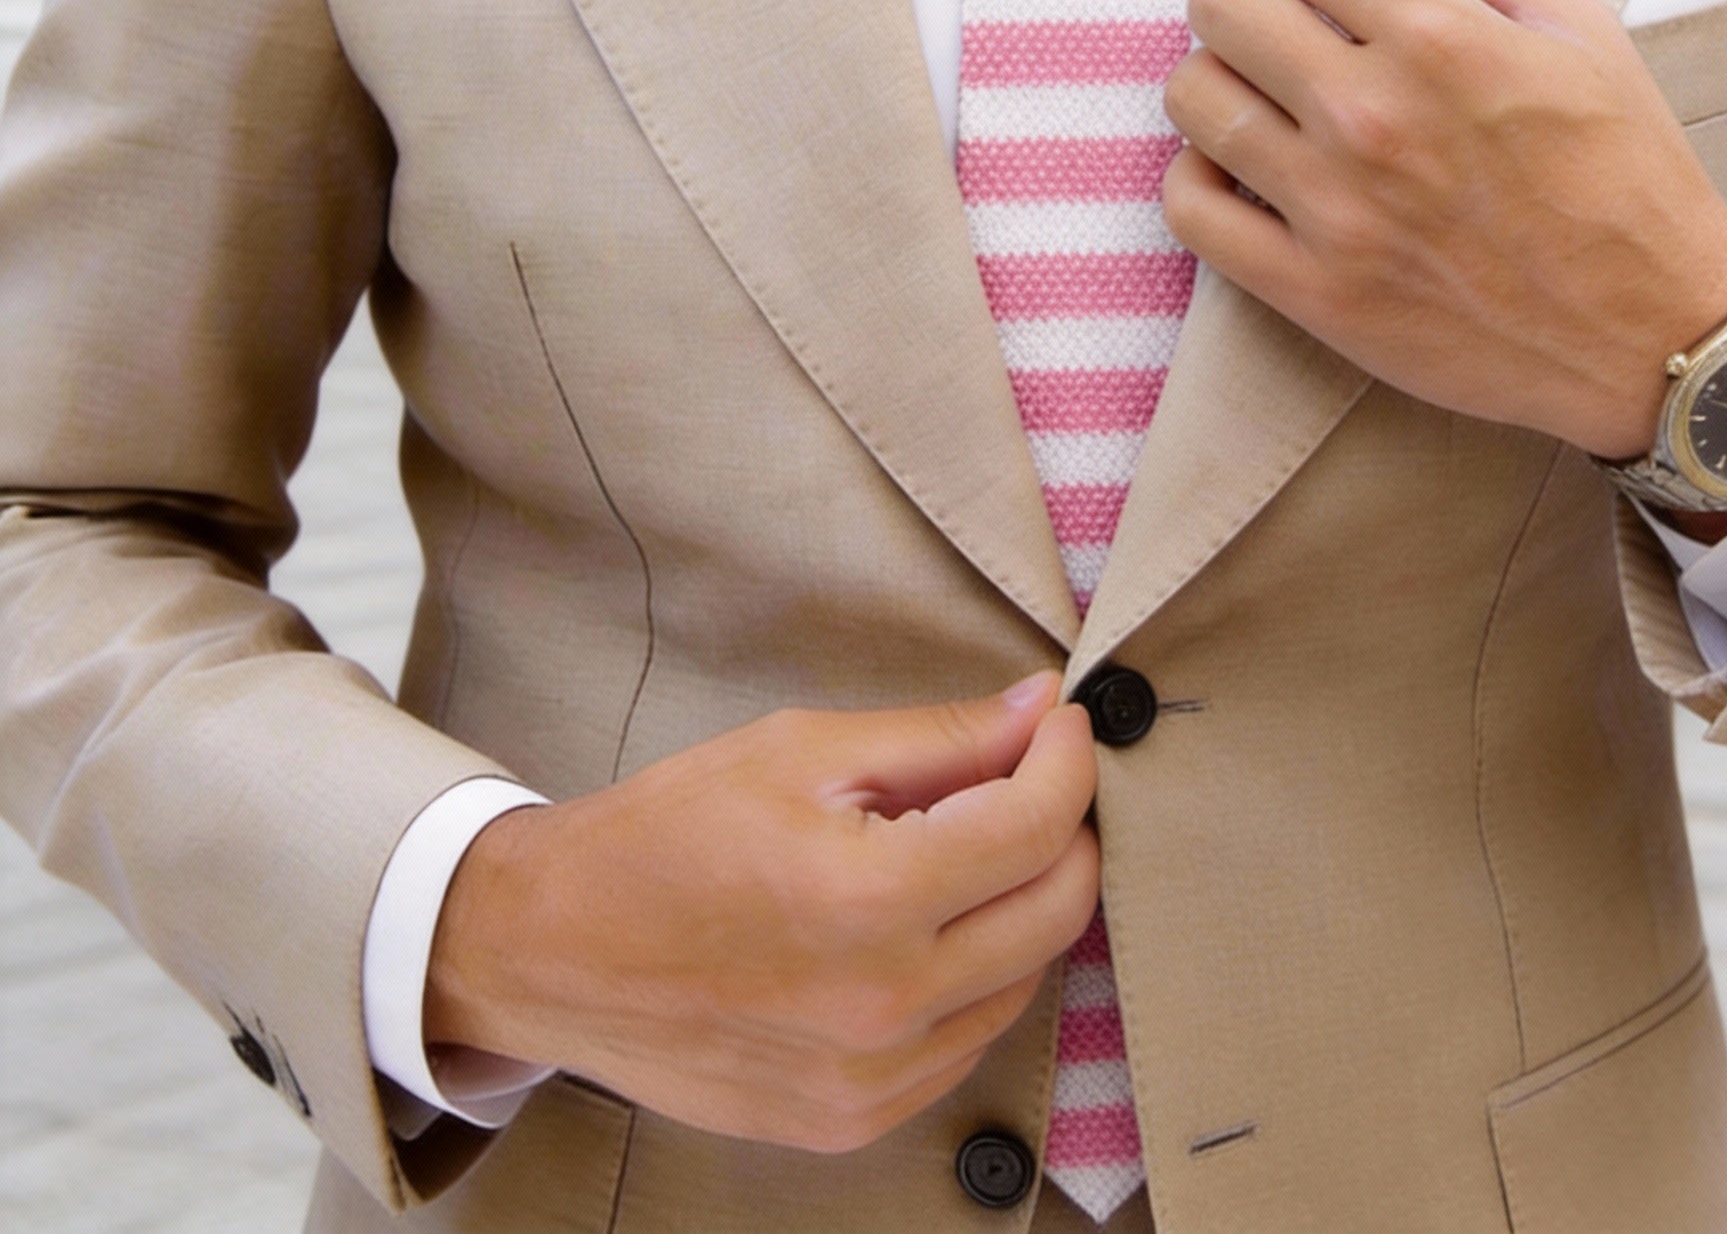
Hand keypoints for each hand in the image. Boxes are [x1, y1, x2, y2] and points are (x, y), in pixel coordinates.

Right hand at [423, 672, 1098, 1152]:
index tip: (1061, 726)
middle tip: (1034, 777)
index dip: (1068, 759)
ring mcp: (872, 1081)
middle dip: (1066, 829)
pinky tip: (929, 927)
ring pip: (1026, 981)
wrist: (555, 950)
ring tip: (970, 848)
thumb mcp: (802, 751)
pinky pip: (967, 1043)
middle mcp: (884, 1005)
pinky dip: (976, 976)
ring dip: (1025, 904)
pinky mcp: (853, 1122)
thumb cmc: (668, 834)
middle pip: (1058, 910)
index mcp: (869, 898)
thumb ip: (938, 736)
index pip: (1037, 825)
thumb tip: (1040, 709)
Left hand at [1160, 0, 1726, 459]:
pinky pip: (1190, 209)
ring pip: (1192, 98)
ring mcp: (1332, 209)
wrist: (1655, 337)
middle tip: (1283, 12)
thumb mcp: (1577, 32)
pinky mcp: (1311, 291)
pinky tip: (1245, 166)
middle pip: (1219, 3)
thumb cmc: (1626, 176)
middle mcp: (1370, 116)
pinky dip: (1200, 177)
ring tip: (1266, 90)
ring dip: (1217, 76)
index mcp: (1438, 38)